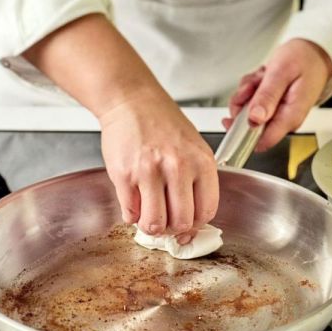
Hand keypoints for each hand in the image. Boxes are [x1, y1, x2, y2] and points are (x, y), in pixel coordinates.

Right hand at [23, 15, 218, 244]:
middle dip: (173, 229)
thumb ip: (197, 182)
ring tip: (148, 215)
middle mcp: (178, 167)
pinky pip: (130, 213)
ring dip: (151, 226)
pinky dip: (131, 215)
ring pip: (154, 223)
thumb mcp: (194, 148)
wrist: (132, 101)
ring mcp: (149, 171)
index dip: (196, 225)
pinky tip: (134, 201)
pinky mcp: (124, 174)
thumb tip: (191, 223)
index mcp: (201, 162)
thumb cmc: (163, 123)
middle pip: (181, 222)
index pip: (207, 211)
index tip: (187, 224)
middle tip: (166, 222)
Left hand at [222, 38, 331, 151]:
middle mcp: (283, 120)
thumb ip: (268, 96)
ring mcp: (277, 114)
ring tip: (263, 76)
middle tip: (256, 82)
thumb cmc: (305, 60)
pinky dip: (251, 87)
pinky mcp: (271, 107)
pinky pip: (251, 101)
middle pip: (249, 124)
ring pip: (247, 110)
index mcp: (290, 117)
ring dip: (248, 91)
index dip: (242, 133)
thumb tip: (254, 119)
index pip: (262, 141)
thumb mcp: (282, 72)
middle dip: (245, 101)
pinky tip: (263, 78)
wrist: (315, 53)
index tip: (233, 116)